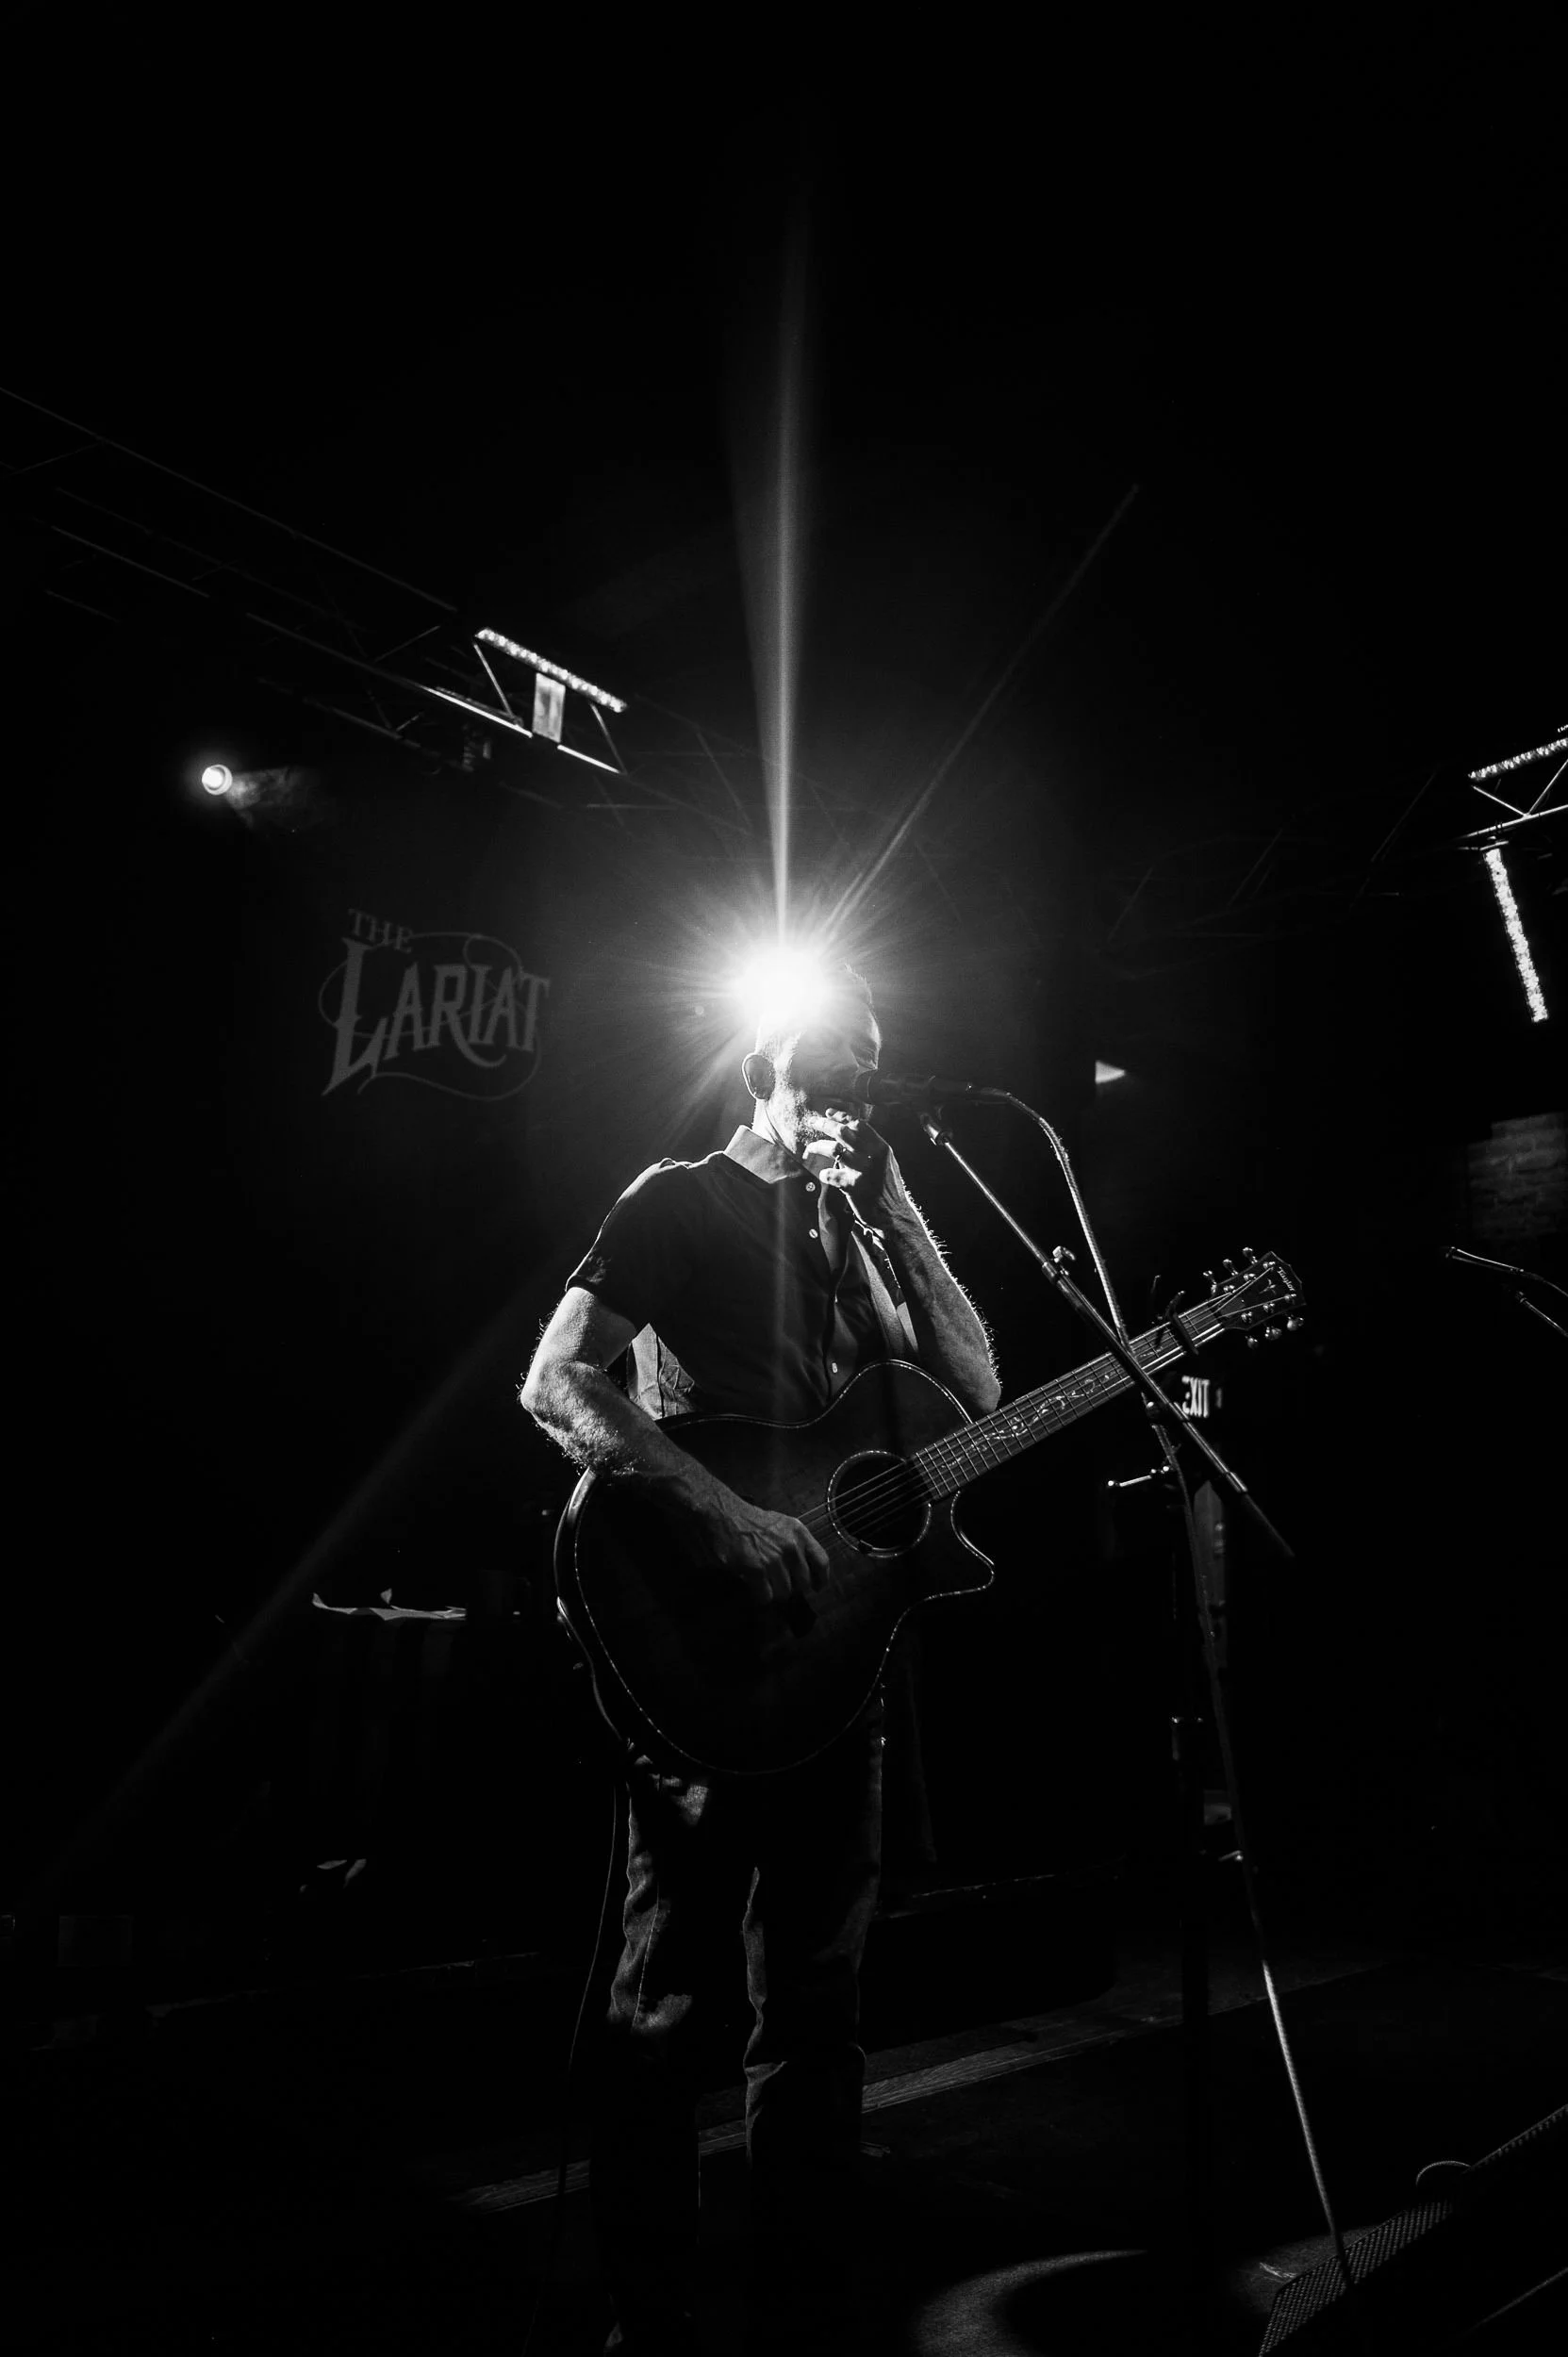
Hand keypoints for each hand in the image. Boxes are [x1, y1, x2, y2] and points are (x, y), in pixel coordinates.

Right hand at [687, 1485, 830, 1606]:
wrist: (723, 1514)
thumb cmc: (751, 1520)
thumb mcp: (782, 1525)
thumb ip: (796, 1544)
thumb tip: (804, 1573)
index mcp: (799, 1533)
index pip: (822, 1562)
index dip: (821, 1579)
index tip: (816, 1588)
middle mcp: (791, 1546)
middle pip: (803, 1583)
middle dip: (791, 1588)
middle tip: (779, 1585)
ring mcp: (774, 1559)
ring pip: (784, 1593)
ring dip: (774, 1593)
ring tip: (763, 1584)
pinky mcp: (756, 1569)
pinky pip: (766, 1596)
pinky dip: (759, 1596)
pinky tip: (753, 1587)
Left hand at [803, 1112, 903, 1224]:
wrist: (894, 1215)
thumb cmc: (888, 1189)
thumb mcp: (886, 1162)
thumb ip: (871, 1148)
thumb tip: (852, 1131)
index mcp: (881, 1147)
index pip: (858, 1124)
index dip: (841, 1116)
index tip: (828, 1112)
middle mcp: (872, 1156)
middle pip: (842, 1132)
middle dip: (824, 1124)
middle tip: (812, 1122)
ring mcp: (862, 1171)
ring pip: (833, 1150)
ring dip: (817, 1146)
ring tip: (810, 1148)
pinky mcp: (853, 1187)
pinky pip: (830, 1175)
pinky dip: (824, 1173)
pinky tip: (823, 1175)